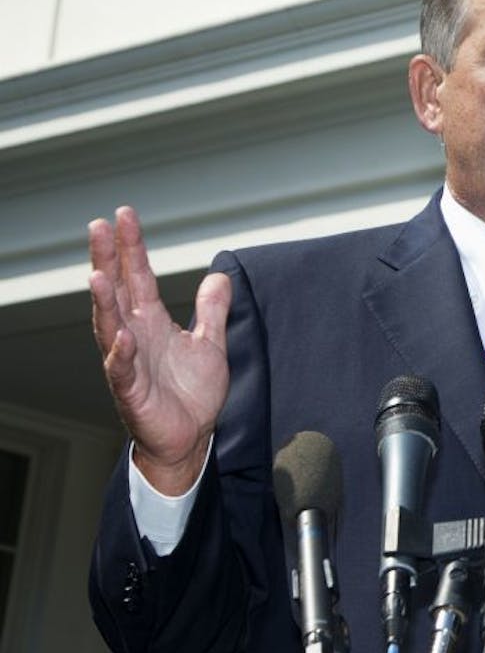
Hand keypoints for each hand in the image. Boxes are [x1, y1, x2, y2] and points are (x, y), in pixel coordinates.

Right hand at [89, 207, 231, 494]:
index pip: (138, 276)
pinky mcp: (131, 391)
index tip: (124, 215)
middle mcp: (133, 335)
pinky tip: (121, 336)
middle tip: (99, 226)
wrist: (190, 438)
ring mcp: (128, 362)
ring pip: (109, 326)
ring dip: (104, 301)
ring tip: (98, 274)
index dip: (132, 246)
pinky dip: (120, 353)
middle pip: (116, 291)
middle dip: (107, 259)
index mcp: (150, 321)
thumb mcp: (210, 344)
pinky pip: (121, 370)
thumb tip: (219, 276)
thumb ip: (211, 310)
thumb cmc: (192, 393)